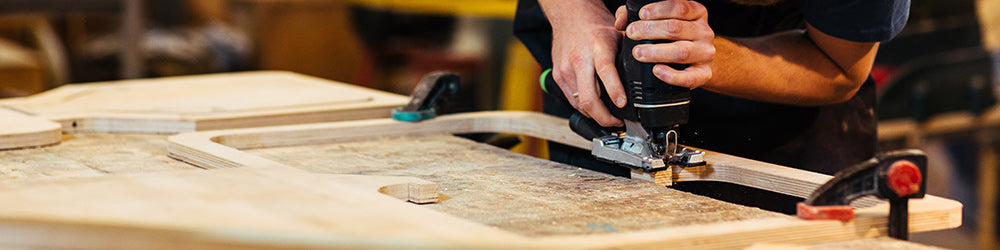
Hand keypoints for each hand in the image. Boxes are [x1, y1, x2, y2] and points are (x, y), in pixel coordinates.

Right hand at [543, 0, 626, 126]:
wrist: (569, 16)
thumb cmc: (595, 26)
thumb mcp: (618, 34)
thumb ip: (631, 52)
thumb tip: (646, 68)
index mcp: (597, 48)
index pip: (606, 72)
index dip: (614, 91)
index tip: (622, 104)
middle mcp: (579, 60)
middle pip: (589, 98)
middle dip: (604, 117)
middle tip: (617, 123)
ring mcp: (566, 70)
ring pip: (580, 104)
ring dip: (595, 115)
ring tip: (609, 119)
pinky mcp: (558, 76)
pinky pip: (572, 100)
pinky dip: (584, 108)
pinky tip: (594, 109)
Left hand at [615, 0, 714, 88]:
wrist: (695, 62)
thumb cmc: (672, 38)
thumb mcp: (660, 22)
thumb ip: (637, 16)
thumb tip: (621, 21)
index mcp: (696, 14)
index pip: (680, 8)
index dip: (659, 10)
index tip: (642, 14)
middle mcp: (704, 32)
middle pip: (676, 28)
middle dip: (650, 30)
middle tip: (632, 34)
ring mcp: (705, 54)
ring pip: (681, 52)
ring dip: (656, 52)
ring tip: (638, 53)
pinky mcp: (703, 74)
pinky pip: (688, 77)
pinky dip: (671, 75)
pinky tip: (656, 70)